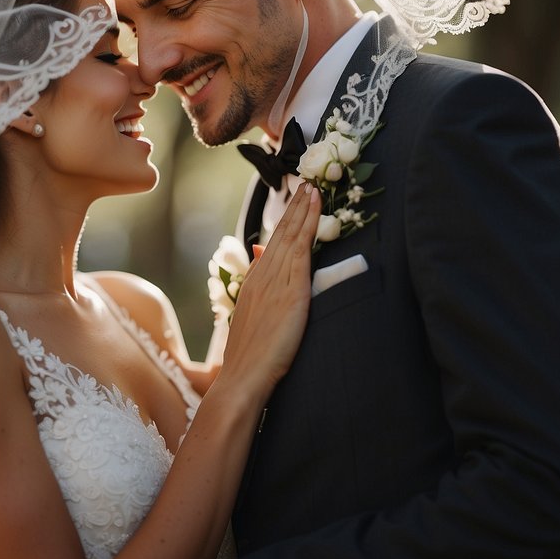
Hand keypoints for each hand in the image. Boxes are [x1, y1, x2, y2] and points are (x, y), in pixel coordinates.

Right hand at [220, 183, 320, 399]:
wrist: (243, 376)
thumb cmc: (248, 357)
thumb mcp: (252, 318)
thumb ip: (259, 291)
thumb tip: (261, 261)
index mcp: (254, 282)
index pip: (273, 243)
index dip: (286, 220)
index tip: (295, 200)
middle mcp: (264, 276)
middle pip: (281, 233)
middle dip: (295, 206)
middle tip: (306, 182)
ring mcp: (277, 281)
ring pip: (292, 235)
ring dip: (303, 209)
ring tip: (313, 187)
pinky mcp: (292, 290)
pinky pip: (302, 249)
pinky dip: (309, 226)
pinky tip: (316, 210)